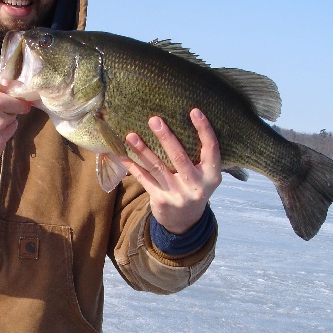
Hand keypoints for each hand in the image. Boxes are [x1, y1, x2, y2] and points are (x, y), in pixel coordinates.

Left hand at [119, 108, 221, 234]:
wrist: (185, 222)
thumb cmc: (193, 188)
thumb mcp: (204, 175)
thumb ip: (199, 156)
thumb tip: (180, 122)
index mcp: (211, 175)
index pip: (211, 148)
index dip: (204, 129)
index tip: (194, 111)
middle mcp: (196, 185)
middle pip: (179, 157)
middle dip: (166, 137)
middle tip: (154, 119)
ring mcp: (177, 194)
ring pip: (157, 168)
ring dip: (143, 150)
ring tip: (130, 135)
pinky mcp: (161, 200)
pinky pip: (144, 179)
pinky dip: (132, 166)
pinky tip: (121, 155)